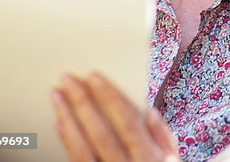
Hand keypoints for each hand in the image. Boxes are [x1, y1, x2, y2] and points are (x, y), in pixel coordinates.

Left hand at [51, 72, 179, 161]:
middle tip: (69, 79)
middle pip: (101, 133)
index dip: (110, 99)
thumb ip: (162, 135)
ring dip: (68, 119)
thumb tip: (147, 111)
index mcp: (150, 160)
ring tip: (57, 96)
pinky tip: (59, 124)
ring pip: (82, 149)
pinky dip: (66, 141)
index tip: (95, 77)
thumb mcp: (172, 159)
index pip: (127, 123)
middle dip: (83, 103)